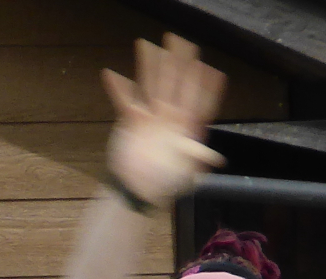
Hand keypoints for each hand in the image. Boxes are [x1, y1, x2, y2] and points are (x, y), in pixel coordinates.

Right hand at [102, 35, 224, 209]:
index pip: (199, 101)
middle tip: (180, 41)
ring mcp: (151, 116)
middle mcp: (170, 116)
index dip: (205, 85)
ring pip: (151, 85)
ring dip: (149, 65)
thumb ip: (197, 161)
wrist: (137, 191)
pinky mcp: (131, 120)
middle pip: (176, 85)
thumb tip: (215, 158)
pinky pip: (123, 100)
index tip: (211, 69)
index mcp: (186, 127)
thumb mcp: (185, 173)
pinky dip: (116, 88)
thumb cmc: (163, 183)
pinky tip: (110, 74)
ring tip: (146, 44)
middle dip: (178, 63)